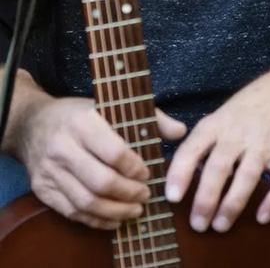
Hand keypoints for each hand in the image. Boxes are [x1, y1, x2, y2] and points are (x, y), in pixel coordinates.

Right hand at [17, 94, 184, 229]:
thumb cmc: (81, 113)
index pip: (114, 152)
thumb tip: (180, 131)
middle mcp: (63, 147)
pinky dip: (95, 220)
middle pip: (100, 182)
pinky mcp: (42, 189)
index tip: (148, 173)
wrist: (33, 124)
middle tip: (145, 196)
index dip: (135, 168)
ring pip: (86, 202)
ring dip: (114, 212)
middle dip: (128, 194)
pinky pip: (71, 212)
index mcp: (83, 122)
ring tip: (135, 210)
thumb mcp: (111, 105)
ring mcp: (49, 171)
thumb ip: (148, 116)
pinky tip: (113, 219)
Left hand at [165, 73, 269, 232]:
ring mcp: (263, 144)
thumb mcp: (216, 121)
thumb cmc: (241, 116)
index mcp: (214, 126)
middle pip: (219, 166)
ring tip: (220, 226)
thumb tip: (177, 186)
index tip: (172, 198)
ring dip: (233, 203)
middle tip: (198, 225)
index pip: (192, 149)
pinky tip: (262, 218)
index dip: (180, 173)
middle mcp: (237, 134)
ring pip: (247, 175)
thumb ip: (198, 148)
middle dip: (206, 198)